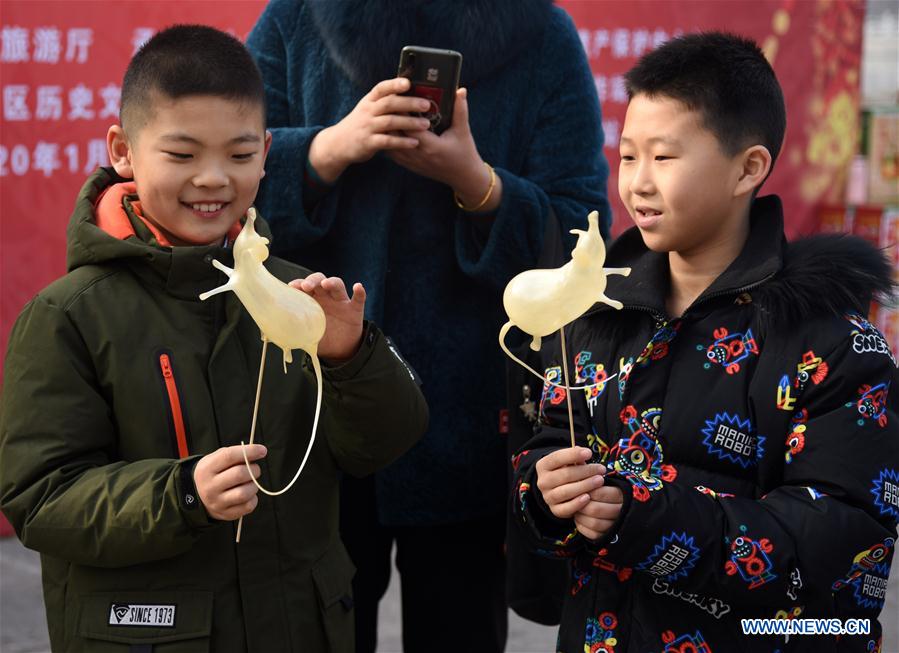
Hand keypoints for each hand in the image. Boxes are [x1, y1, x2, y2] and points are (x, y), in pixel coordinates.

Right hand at [193, 444, 266, 520]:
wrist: (199, 497)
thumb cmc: (215, 473)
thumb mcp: (216, 460)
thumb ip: (234, 455)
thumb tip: (257, 453)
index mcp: (206, 469)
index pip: (229, 456)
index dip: (249, 451)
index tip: (262, 450)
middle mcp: (210, 487)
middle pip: (239, 474)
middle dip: (254, 469)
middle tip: (255, 469)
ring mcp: (217, 502)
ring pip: (244, 492)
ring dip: (254, 485)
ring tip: (251, 482)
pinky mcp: (226, 514)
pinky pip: (248, 506)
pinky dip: (253, 498)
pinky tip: (249, 493)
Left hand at [289, 274, 364, 361]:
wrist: (339, 349)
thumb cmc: (320, 337)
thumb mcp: (306, 333)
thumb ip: (296, 329)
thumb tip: (280, 332)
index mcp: (312, 300)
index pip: (304, 287)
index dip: (298, 284)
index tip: (292, 287)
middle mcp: (326, 297)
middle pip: (319, 280)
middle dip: (312, 280)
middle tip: (305, 286)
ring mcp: (341, 302)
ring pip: (337, 285)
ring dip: (332, 282)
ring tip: (326, 284)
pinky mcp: (354, 310)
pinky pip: (359, 299)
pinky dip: (359, 292)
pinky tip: (358, 287)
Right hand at [308, 77, 431, 182]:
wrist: (338, 143)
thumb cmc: (361, 124)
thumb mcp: (369, 109)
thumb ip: (385, 102)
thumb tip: (411, 92)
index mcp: (369, 100)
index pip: (381, 88)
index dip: (394, 84)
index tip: (408, 82)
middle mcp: (368, 111)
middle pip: (389, 104)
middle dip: (409, 103)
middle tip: (427, 105)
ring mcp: (367, 127)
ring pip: (390, 122)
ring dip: (409, 123)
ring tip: (426, 124)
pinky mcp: (368, 143)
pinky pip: (387, 142)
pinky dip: (402, 142)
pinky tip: (415, 142)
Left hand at [389, 88, 501, 211]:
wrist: (464, 177)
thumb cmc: (464, 153)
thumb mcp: (463, 131)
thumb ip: (460, 111)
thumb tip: (460, 90)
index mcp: (432, 147)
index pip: (410, 127)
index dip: (402, 113)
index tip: (398, 97)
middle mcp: (419, 156)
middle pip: (396, 135)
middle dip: (391, 118)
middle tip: (386, 103)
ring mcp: (412, 163)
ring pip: (391, 145)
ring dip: (387, 130)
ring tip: (384, 115)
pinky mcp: (410, 166)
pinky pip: (392, 153)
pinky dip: (389, 141)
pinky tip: (387, 130)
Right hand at [535, 446, 604, 518]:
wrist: (558, 491)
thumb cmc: (566, 472)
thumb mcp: (567, 462)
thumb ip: (575, 458)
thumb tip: (586, 453)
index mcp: (543, 466)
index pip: (557, 458)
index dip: (573, 454)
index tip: (589, 453)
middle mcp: (543, 481)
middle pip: (565, 475)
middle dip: (586, 471)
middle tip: (601, 469)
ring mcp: (548, 497)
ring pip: (566, 491)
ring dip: (585, 485)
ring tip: (600, 480)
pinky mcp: (555, 510)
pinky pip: (566, 508)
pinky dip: (577, 503)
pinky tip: (588, 497)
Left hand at [574, 485, 623, 540]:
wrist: (614, 505)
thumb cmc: (605, 491)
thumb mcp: (603, 483)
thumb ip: (592, 482)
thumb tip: (577, 484)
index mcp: (620, 495)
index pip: (599, 493)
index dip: (586, 492)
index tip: (580, 491)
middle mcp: (620, 510)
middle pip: (595, 509)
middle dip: (581, 506)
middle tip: (575, 502)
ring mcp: (615, 524)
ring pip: (594, 523)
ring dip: (580, 517)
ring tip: (576, 510)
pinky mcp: (608, 535)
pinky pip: (593, 534)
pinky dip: (582, 527)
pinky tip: (579, 519)